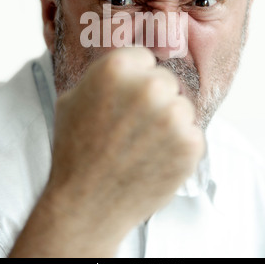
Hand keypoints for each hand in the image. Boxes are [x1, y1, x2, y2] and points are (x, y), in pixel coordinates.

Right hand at [49, 48, 204, 246]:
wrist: (86, 204)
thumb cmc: (75, 152)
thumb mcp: (73, 99)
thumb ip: (102, 76)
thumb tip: (124, 67)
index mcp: (117, 68)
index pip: (144, 59)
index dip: (135, 79)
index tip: (129, 97)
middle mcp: (149, 86)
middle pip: (165, 80)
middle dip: (154, 99)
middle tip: (136, 125)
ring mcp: (172, 115)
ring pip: (181, 106)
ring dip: (169, 122)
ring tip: (144, 145)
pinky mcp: (190, 143)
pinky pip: (192, 134)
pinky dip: (180, 147)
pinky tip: (156, 159)